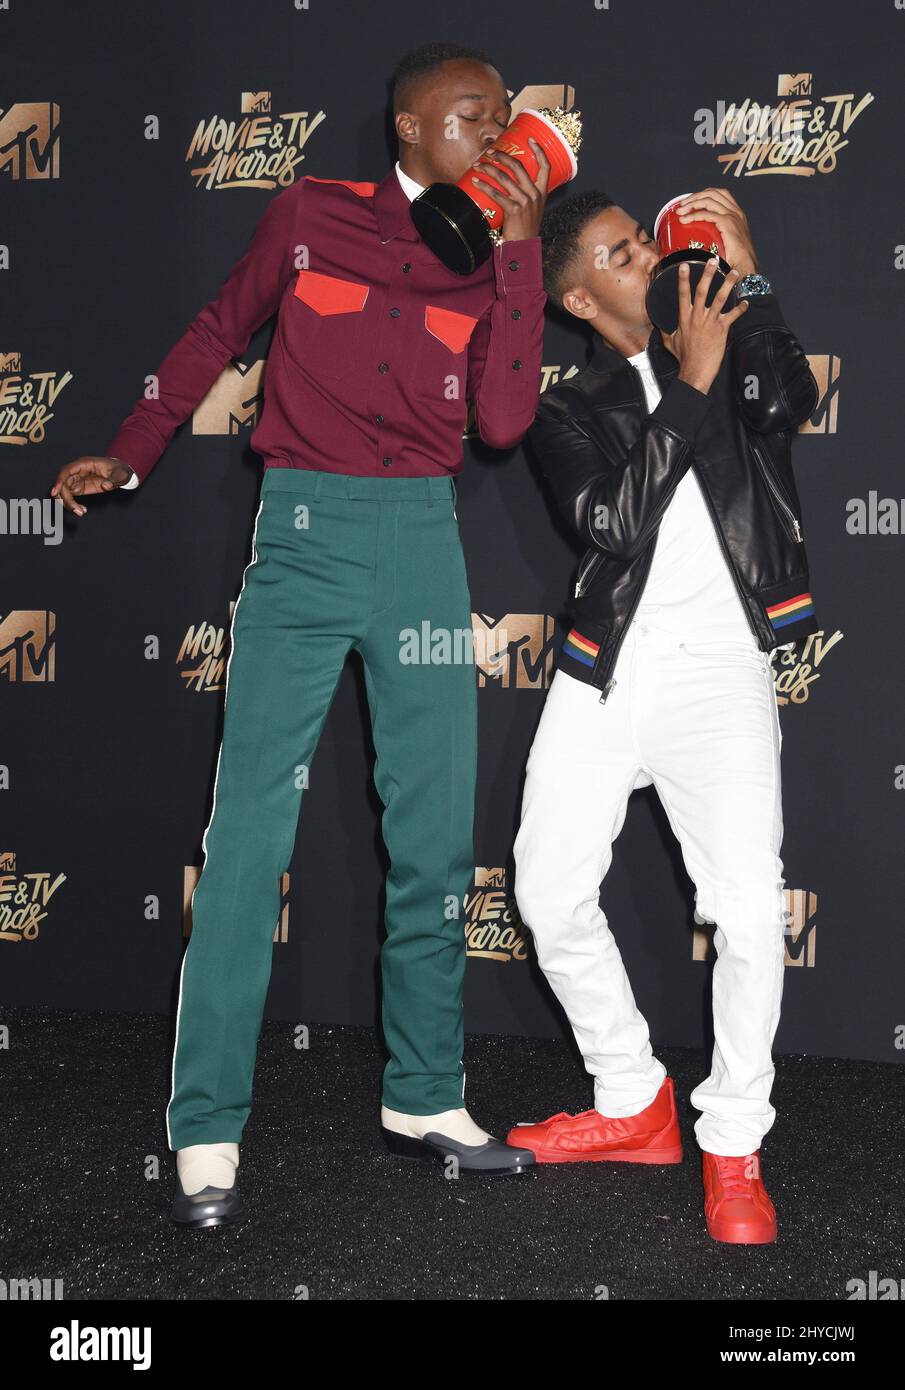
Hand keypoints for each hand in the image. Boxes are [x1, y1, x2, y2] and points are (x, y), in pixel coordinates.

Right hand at [50, 456, 134, 515]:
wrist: (121, 474)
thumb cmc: (120, 471)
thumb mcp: (121, 474)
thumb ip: (113, 480)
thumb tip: (105, 486)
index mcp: (84, 464)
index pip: (66, 471)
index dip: (59, 481)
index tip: (55, 492)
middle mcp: (77, 471)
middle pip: (63, 483)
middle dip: (65, 497)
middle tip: (76, 511)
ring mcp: (77, 480)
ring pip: (64, 491)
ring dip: (68, 503)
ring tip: (81, 512)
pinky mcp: (79, 488)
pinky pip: (70, 497)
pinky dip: (73, 505)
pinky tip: (83, 510)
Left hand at [469, 137, 550, 241]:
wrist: (524, 248)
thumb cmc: (525, 229)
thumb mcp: (532, 209)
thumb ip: (525, 194)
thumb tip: (509, 182)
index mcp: (542, 192)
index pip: (545, 167)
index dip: (539, 151)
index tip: (531, 139)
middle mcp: (535, 194)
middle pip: (518, 166)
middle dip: (502, 156)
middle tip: (490, 152)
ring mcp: (525, 201)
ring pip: (504, 178)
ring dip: (488, 169)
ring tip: (478, 165)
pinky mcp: (514, 210)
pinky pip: (496, 193)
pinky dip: (484, 186)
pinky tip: (476, 182)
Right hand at [660, 258, 749, 393]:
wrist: (695, 371)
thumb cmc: (684, 359)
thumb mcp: (670, 344)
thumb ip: (667, 333)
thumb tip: (661, 329)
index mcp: (684, 318)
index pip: (682, 294)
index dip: (683, 279)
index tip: (684, 265)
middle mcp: (697, 317)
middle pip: (702, 290)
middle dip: (707, 274)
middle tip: (712, 260)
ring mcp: (710, 322)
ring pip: (720, 298)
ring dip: (728, 284)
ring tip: (734, 272)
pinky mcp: (722, 330)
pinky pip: (733, 315)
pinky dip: (740, 309)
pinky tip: (746, 303)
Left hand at [673, 188, 757, 276]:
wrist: (745, 266)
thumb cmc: (735, 259)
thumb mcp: (726, 241)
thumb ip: (716, 233)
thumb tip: (698, 234)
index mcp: (736, 213)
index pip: (718, 193)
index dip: (702, 194)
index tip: (689, 202)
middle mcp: (735, 211)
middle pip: (712, 193)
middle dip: (694, 197)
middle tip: (681, 205)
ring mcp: (732, 216)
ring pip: (708, 200)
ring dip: (691, 204)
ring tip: (680, 211)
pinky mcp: (728, 224)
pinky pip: (708, 214)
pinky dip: (694, 215)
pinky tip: (685, 219)